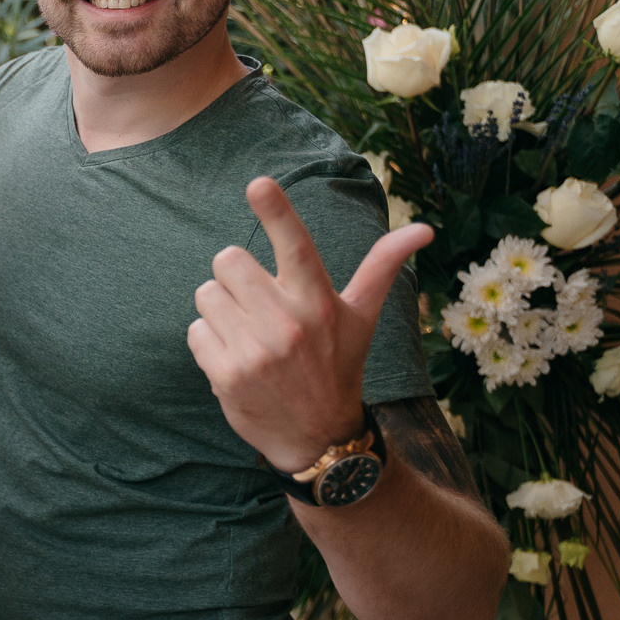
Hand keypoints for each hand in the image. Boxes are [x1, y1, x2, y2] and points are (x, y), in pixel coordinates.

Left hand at [188, 177, 431, 473]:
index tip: (258, 183)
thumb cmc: (339, 364)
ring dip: (220, 309)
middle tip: (257, 302)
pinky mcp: (226, 374)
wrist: (318, 436)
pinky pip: (195, 330)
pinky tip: (236, 359)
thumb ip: (383, 266)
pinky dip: (209, 341)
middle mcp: (289, 323)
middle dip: (235, 276)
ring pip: (206, 294)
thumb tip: (424, 229)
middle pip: (228, 259)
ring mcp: (256, 350)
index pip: (295, 246)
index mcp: (319, 301)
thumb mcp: (363, 316)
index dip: (277, 211)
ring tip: (249, 334)